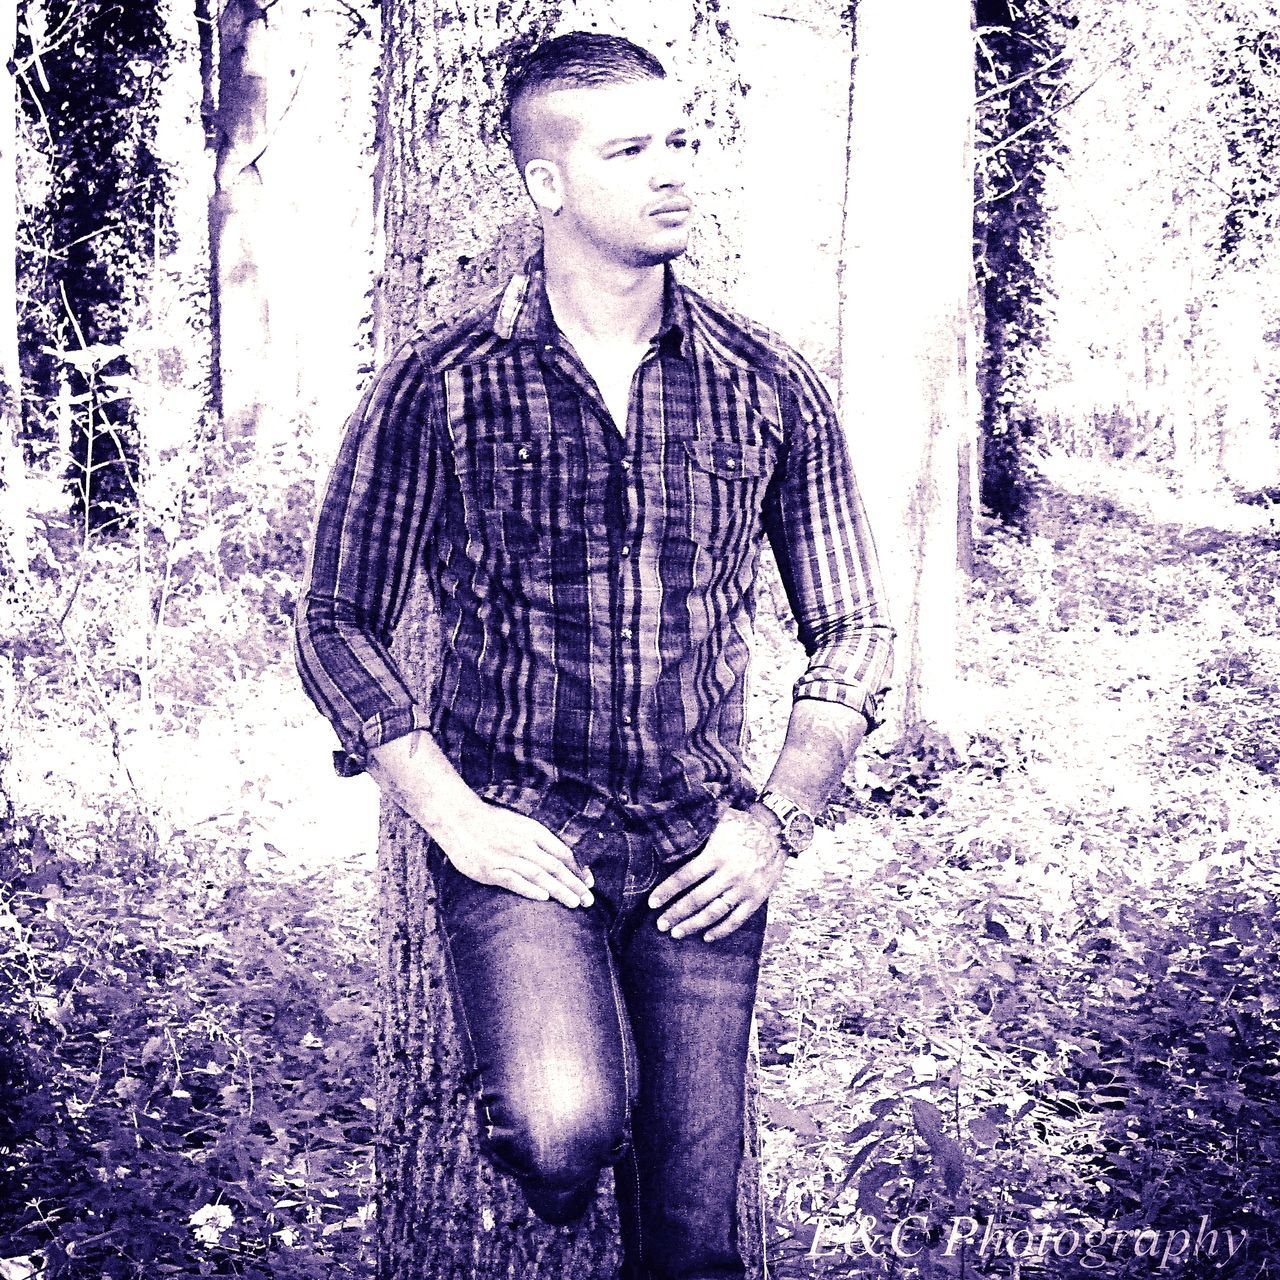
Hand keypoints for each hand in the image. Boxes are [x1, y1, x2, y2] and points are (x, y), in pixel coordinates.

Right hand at [440, 802, 593, 908]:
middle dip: (574, 884)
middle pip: (555, 866)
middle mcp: (523, 843)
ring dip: (559, 890)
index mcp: (533, 831)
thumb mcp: (520, 823)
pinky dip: (529, 889)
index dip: (577, 869)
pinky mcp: (489, 869)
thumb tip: (560, 859)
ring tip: (574, 903)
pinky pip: (513, 881)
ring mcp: (506, 857)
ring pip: (539, 875)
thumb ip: (538, 840)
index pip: (562, 852)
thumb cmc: (490, 821)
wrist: (457, 817)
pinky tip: (543, 898)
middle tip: (589, 900)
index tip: (589, 883)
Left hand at [648, 804, 786, 941]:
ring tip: (676, 932)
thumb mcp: (719, 819)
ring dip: (694, 925)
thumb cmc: (742, 825)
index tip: (652, 903)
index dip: (667, 891)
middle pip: (697, 899)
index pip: (685, 877)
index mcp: (717, 854)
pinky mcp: (757, 898)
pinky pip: (737, 919)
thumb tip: (667, 826)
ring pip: (715, 912)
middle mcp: (730, 873)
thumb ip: (697, 828)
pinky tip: (706, 936)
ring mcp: (744, 888)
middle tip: (660, 924)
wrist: (778, 832)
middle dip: (676, 913)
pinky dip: (721, 930)